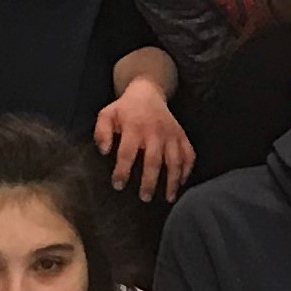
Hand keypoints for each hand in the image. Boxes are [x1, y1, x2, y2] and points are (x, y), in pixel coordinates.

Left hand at [94, 78, 193, 199]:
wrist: (147, 93)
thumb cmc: (125, 109)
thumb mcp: (107, 115)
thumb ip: (101, 132)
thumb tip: (104, 151)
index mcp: (134, 127)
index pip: (127, 152)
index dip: (122, 170)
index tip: (118, 186)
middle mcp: (155, 132)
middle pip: (154, 160)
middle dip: (150, 181)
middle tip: (145, 198)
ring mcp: (171, 134)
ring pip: (175, 160)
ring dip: (172, 180)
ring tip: (168, 198)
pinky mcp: (182, 136)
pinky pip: (189, 155)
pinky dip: (187, 170)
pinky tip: (181, 183)